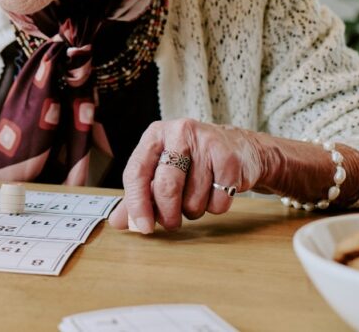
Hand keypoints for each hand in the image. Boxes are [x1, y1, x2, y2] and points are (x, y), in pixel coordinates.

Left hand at [109, 118, 265, 233]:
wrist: (240, 148)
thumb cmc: (193, 161)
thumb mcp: (162, 169)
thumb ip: (139, 194)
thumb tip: (118, 222)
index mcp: (155, 134)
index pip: (137, 171)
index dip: (137, 203)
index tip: (143, 226)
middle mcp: (179, 132)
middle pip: (166, 187)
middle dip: (167, 214)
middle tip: (171, 223)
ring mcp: (206, 143)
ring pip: (193, 199)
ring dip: (193, 210)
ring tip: (198, 195)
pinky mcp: (229, 158)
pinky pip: (217, 202)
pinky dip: (215, 206)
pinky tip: (217, 190)